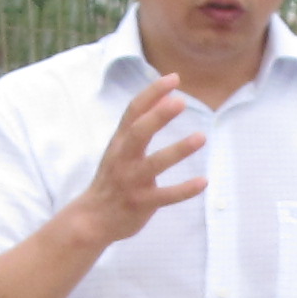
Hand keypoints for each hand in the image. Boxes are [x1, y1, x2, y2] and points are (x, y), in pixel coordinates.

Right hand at [70, 77, 207, 247]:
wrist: (93, 219)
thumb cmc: (113, 178)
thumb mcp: (122, 148)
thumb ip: (141, 124)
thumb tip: (165, 96)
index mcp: (119, 142)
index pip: (133, 111)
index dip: (152, 93)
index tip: (173, 78)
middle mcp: (123, 159)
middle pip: (139, 133)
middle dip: (158, 116)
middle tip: (181, 102)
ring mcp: (131, 182)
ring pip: (154, 164)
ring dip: (178, 150)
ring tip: (201, 137)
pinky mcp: (141, 203)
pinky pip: (165, 196)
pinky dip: (184, 190)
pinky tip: (203, 182)